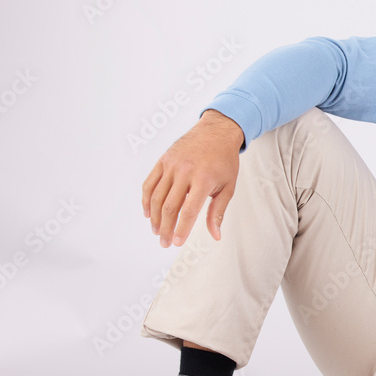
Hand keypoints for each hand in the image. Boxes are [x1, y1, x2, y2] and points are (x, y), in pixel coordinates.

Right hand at [142, 110, 244, 246]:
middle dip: (166, 228)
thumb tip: (215, 235)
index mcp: (203, 179)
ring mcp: (171, 165)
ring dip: (155, 217)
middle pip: (170, 206)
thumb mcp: (228, 186)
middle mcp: (185, 171)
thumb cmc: (224, 161)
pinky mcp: (163, 160)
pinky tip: (148, 213)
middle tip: (165, 242)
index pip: (189, 210)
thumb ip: (218, 212)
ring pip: (157, 196)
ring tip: (157, 231)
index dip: (182, 229)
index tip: (177, 243)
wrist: (216, 132)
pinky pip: (150, 183)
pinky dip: (147, 200)